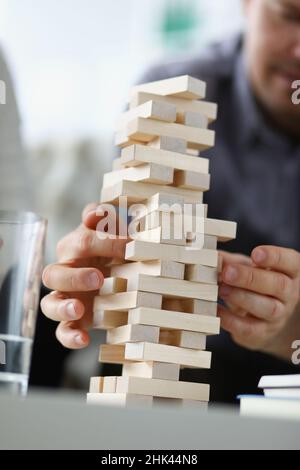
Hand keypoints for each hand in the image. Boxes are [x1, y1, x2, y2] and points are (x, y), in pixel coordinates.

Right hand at [40, 203, 127, 348]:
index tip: (128, 246)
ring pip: (49, 305)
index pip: (81, 242)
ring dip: (62, 307)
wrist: (120, 272)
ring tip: (78, 309)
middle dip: (75, 276)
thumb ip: (104, 219)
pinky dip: (69, 337)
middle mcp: (65, 272)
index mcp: (74, 247)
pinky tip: (83, 340)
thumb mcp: (114, 231)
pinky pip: (62, 331)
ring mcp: (66, 297)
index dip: (104, 243)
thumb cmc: (114, 248)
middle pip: (53, 274)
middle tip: (98, 278)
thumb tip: (98, 212)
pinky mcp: (73, 320)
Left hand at [218, 246, 299, 358]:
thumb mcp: (245, 267)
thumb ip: (230, 261)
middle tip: (228, 272)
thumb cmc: (254, 285)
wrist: (262, 318)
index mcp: (289, 272)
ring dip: (242, 298)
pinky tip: (218, 310)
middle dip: (251, 278)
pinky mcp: (263, 333)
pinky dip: (232, 320)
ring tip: (221, 289)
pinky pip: (250, 329)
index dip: (274, 257)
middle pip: (278, 285)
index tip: (255, 254)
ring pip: (268, 308)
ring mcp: (279, 316)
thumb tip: (212, 257)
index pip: (290, 262)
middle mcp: (289, 294)